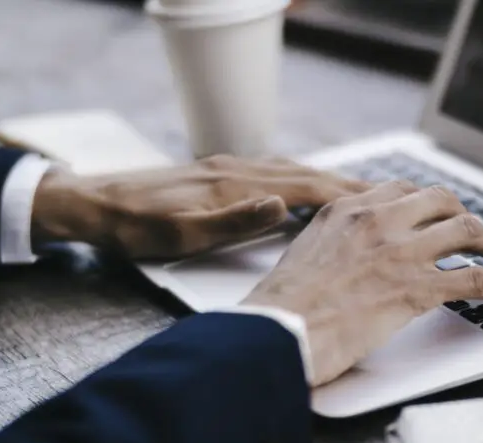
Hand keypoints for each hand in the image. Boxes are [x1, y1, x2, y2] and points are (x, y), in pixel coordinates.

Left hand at [30, 155, 370, 259]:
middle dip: (349, 187)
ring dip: (329, 182)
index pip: (305, 188)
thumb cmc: (133, 227)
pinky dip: (302, 179)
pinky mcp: (219, 173)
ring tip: (360, 195)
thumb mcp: (180, 235)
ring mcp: (228, 168)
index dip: (346, 197)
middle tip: (390, 197)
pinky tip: (307, 189)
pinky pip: (274, 172)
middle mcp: (236, 169)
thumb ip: (233, 221)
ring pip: (292, 171)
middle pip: (306, 175)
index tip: (382, 204)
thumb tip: (281, 206)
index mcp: (233, 186)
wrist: (92, 202)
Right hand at [243, 181, 482, 386]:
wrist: (275, 334)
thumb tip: (346, 260)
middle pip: (439, 200)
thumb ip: (332, 247)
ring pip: (465, 230)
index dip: (428, 204)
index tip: (437, 217)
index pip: (400, 190)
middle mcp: (377, 221)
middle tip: (472, 236)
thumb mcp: (302, 258)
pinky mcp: (416, 288)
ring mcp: (399, 252)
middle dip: (463, 215)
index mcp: (345, 211)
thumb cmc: (280, 310)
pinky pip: (478, 278)